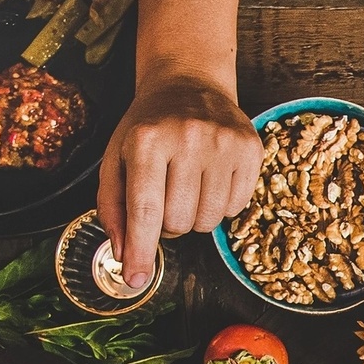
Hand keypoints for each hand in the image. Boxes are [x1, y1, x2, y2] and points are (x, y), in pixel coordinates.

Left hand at [97, 70, 262, 291]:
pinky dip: (220, 206)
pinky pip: (236, 208)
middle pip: (179, 221)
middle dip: (168, 224)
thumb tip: (124, 255)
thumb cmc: (148, 128)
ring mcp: (224, 143)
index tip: (136, 279)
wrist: (190, 84)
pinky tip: (211, 180)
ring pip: (208, 221)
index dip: (140, 250)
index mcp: (147, 139)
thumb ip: (113, 207)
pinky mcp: (250, 149)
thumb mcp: (116, 158)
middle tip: (166, 199)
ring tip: (188, 187)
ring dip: (194, 216)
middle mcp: (188, 138)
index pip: (144, 209)